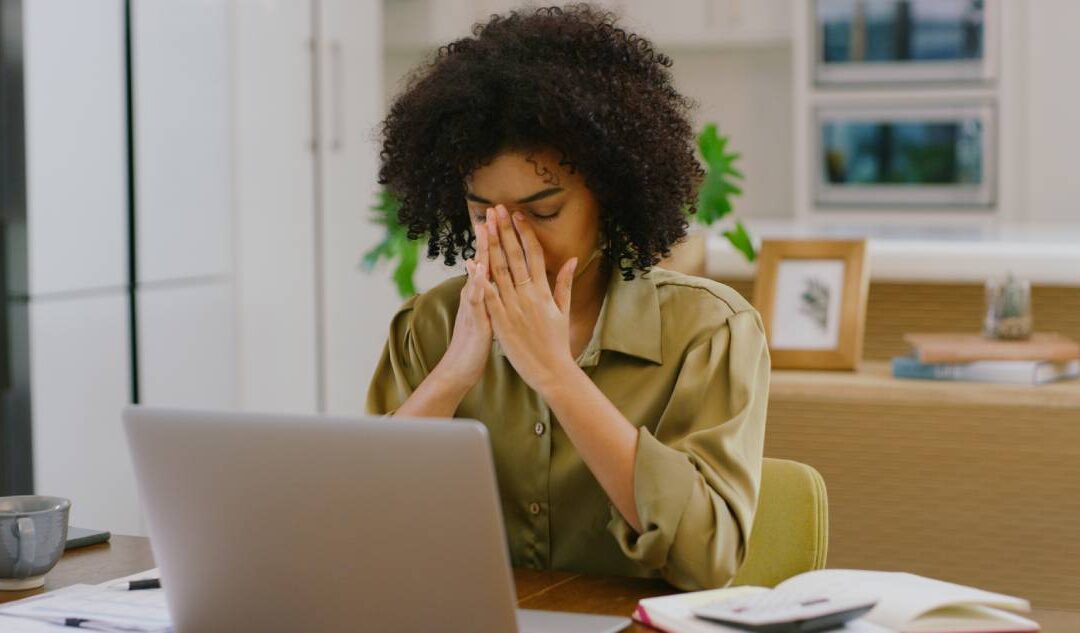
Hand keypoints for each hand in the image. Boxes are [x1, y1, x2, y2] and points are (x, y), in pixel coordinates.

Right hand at [436, 219, 492, 389]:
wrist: (460, 366)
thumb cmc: (475, 340)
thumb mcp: (483, 312)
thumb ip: (485, 291)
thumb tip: (483, 271)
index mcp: (482, 292)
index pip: (490, 260)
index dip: (495, 239)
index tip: (500, 216)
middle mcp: (476, 294)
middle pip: (483, 260)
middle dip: (488, 235)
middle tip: (490, 211)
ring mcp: (473, 305)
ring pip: (477, 275)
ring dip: (481, 252)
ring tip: (485, 232)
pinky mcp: (474, 320)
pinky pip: (475, 299)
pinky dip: (477, 284)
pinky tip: (478, 269)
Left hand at [481, 204, 578, 394]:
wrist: (552, 372)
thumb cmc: (557, 343)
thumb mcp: (564, 310)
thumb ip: (564, 283)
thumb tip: (571, 259)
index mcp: (544, 291)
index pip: (533, 255)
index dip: (524, 233)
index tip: (517, 215)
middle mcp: (528, 295)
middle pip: (514, 257)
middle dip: (505, 231)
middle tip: (496, 209)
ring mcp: (514, 308)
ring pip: (500, 271)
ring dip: (491, 246)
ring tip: (484, 226)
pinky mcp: (501, 322)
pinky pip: (489, 297)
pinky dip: (481, 280)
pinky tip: (473, 263)